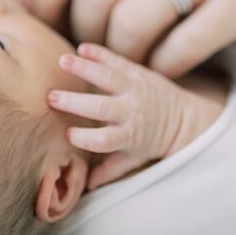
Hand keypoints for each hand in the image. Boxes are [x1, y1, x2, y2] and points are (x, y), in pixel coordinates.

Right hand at [47, 42, 219, 189]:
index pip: (106, 140)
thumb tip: (85, 187)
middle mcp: (132, 111)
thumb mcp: (133, 158)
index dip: (87, 139)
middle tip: (51, 97)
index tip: (67, 134)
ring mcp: (135, 89)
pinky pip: (118, 61)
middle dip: (76, 102)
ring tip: (63, 60)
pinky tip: (82, 47)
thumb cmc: (152, 142)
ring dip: (85, 68)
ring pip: (109, 77)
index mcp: (129, 136)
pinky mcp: (138, 72)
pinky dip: (100, 53)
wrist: (185, 119)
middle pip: (102, 108)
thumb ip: (109, 170)